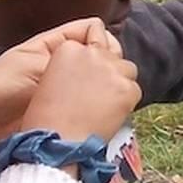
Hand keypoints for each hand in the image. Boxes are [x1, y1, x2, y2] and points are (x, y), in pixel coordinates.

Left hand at [0, 18, 124, 151]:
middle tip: (108, 74)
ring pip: (104, 78)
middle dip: (109, 61)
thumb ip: (65, 54)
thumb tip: (101, 48)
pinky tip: (108, 106)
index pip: (90, 30)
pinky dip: (105, 102)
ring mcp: (72, 89)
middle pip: (102, 54)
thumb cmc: (0, 89)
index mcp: (54, 46)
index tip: (102, 53)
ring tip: (111, 91)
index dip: (100, 38)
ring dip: (110, 82)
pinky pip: (97, 102)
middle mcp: (67, 64)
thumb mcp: (30, 61)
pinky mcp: (74, 111)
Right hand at [21, 37, 140, 146]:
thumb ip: (72, 65)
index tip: (87, 78)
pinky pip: (135, 90)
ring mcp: (112, 69)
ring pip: (127, 69)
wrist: (58, 141)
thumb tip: (90, 68)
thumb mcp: (51, 79)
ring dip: (120, 83)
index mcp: (68, 48)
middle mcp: (92, 53)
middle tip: (98, 93)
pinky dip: (127, 101)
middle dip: (108, 71)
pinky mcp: (127, 88)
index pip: (92, 41)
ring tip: (105, 104)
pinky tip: (112, 114)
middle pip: (112, 55)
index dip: (91, 62)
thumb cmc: (47, 117)